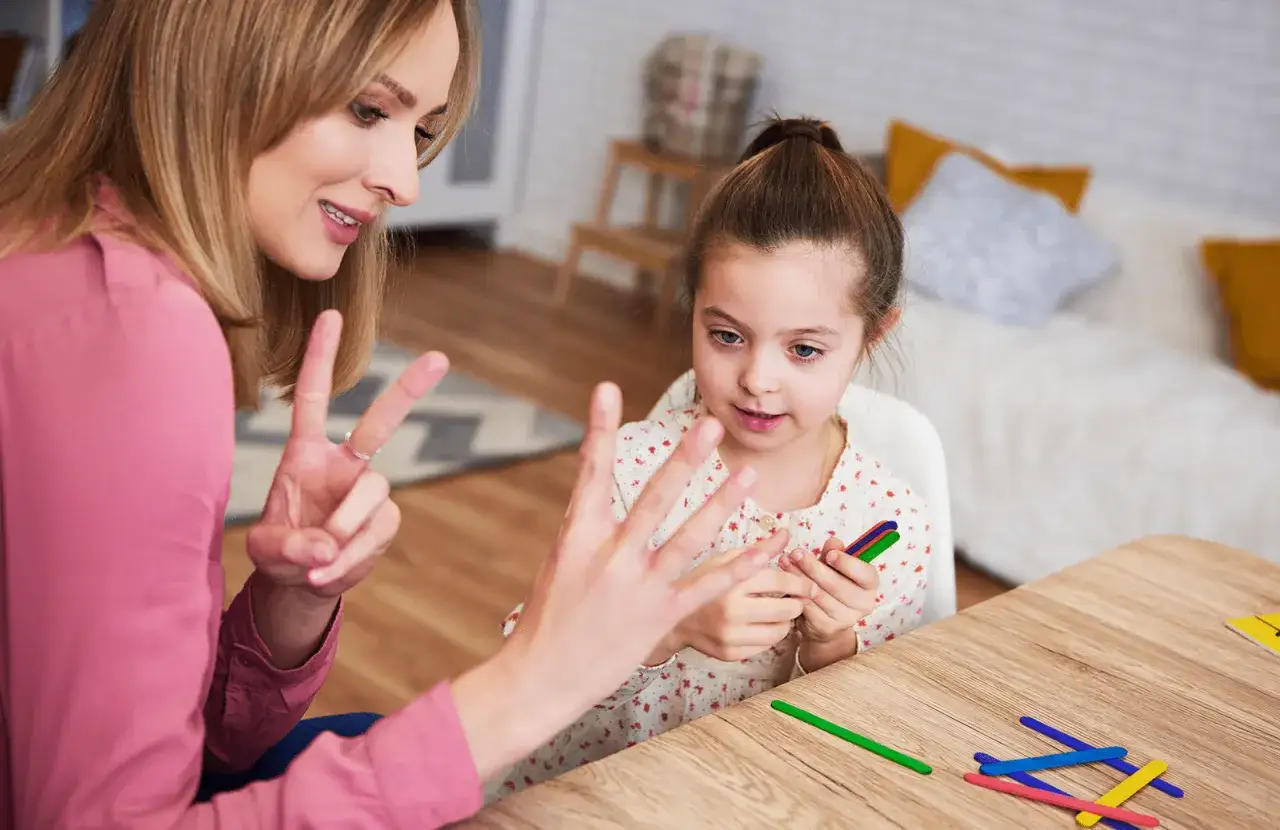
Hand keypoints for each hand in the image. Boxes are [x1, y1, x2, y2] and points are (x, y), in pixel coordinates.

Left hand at [245, 310, 448, 597]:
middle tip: (440, 358)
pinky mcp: (384, 522)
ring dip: (347, 527)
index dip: (320, 357)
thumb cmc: (279, 553)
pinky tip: (330, 572)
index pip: (313, 398)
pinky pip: (378, 532)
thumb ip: (288, 546)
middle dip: (409, 389)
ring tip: (321, 561)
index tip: (331, 315)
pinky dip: (355, 557)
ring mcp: (367, 493)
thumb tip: (326, 546)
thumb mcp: (266, 550)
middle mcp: (343, 465)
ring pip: (374, 492)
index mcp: (305, 454)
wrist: (302, 585)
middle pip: (380, 421)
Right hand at [452, 381, 786, 778]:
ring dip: (722, 506)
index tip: (607, 389)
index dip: (599, 429)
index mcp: (578, 535)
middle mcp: (610, 557)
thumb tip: (598, 487)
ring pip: (689, 539)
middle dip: (683, 461)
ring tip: (748, 476)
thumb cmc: (551, 614)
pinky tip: (769, 546)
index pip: (591, 472)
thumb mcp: (562, 559)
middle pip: (653, 500)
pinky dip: (743, 565)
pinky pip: (710, 585)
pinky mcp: (662, 616)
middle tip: (709, 425)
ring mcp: (639, 587)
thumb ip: (589, 525)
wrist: (543, 676)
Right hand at [651, 549, 814, 663]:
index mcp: (730, 581)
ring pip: (779, 632)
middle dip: (797, 603)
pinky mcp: (729, 654)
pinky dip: (768, 635)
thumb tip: (787, 533)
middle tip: (795, 599)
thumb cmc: (701, 582)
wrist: (671, 618)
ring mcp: (730, 635)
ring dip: (785, 621)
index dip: (800, 582)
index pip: (780, 582)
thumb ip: (759, 549)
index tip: (809, 584)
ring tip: (779, 612)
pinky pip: (765, 647)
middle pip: (786, 609)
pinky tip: (760, 625)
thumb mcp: (725, 559)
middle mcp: (731, 610)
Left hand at [780, 536, 878, 643]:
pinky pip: (808, 607)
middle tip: (796, 553)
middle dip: (814, 567)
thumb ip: (834, 553)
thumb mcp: (834, 566)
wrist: (824, 620)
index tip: (830, 554)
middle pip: (837, 585)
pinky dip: (796, 593)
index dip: (847, 564)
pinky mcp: (827, 627)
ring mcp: (846, 619)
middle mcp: (863, 604)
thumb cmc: (831, 585)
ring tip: (785, 562)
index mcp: (869, 585)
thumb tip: (834, 542)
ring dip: (799, 577)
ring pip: (819, 595)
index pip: (865, 574)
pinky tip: (786, 582)